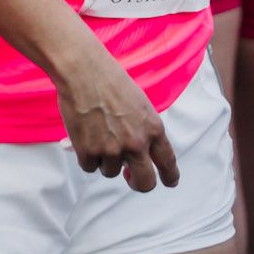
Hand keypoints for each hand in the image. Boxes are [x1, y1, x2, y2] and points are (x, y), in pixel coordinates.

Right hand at [55, 41, 178, 192]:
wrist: (82, 70)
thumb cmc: (109, 80)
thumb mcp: (139, 104)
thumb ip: (143, 130)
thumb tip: (138, 153)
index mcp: (153, 129)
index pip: (168, 162)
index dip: (170, 176)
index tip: (169, 182)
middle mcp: (136, 143)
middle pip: (145, 183)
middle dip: (138, 184)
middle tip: (130, 177)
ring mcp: (112, 150)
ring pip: (111, 172)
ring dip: (104, 160)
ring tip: (96, 133)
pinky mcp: (88, 151)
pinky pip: (89, 166)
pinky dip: (86, 156)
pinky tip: (83, 135)